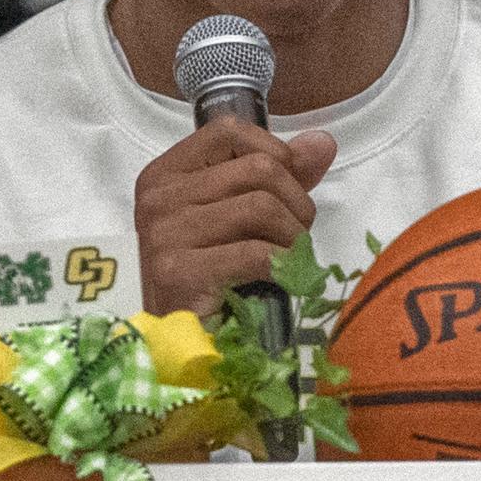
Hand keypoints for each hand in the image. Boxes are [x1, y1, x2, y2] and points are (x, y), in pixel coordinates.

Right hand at [134, 117, 336, 317]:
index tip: (286, 187)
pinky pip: (256, 252)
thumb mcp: (238, 216)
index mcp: (165, 174)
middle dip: (295, 202)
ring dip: (293, 235)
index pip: (227, 131)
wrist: (174, 349)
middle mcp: (158, 197)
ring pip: (262, 206)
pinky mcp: (179, 273)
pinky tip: (281, 279)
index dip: (272, 151)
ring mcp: (165, 234)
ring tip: (290, 257)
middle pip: (257, 169)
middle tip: (295, 234)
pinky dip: (282, 266)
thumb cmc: (208, 278)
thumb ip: (279, 175)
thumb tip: (322, 142)